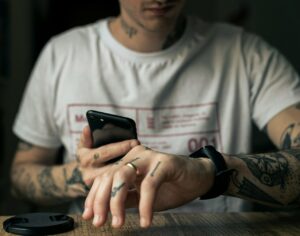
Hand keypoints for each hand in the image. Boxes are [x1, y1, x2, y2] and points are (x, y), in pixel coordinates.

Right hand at [72, 126, 138, 193]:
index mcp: (86, 159)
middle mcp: (90, 173)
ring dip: (131, 168)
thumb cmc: (86, 157)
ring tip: (143, 160)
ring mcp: (97, 185)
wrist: (78, 179)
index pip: (106, 151)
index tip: (135, 142)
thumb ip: (86, 137)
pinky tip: (139, 173)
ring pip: (117, 177)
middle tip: (143, 151)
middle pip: (114, 166)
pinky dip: (129, 180)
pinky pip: (118, 187)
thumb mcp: (83, 146)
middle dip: (129, 157)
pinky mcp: (104, 194)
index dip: (122, 146)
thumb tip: (88, 128)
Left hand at [82, 145, 214, 227]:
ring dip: (117, 201)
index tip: (89, 217)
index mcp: (128, 162)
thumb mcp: (142, 196)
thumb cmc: (171, 187)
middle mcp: (135, 156)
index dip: (94, 197)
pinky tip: (145, 220)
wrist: (199, 178)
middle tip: (100, 223)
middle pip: (110, 176)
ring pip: (123, 175)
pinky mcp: (165, 162)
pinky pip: (149, 184)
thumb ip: (125, 199)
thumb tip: (103, 211)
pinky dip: (144, 205)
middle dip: (101, 201)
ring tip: (118, 222)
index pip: (104, 178)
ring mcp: (149, 156)